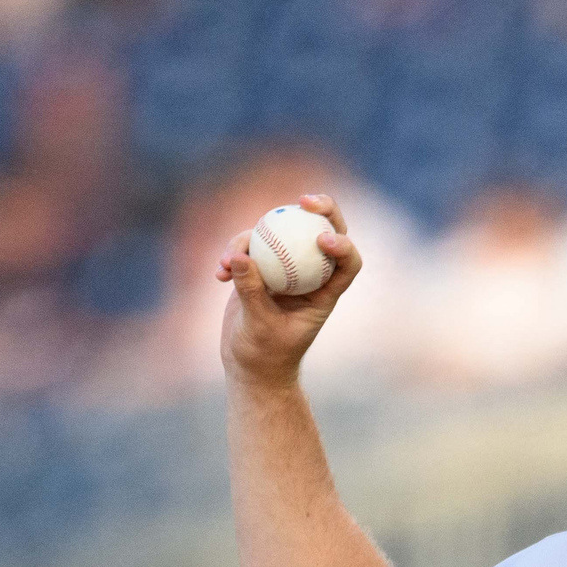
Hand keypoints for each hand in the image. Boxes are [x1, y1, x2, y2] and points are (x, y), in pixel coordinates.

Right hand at [217, 192, 361, 389]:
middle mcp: (310, 275)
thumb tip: (240, 256)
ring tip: (228, 260)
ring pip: (280, 233)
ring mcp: (286, 267)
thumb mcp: (258, 326)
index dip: (343, 245)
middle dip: (319, 209)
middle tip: (301, 200)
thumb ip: (251, 291)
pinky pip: (251, 246)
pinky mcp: (261, 266)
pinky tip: (218, 272)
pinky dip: (233, 254)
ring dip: (253, 238)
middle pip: (323, 231)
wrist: (249, 365)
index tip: (322, 240)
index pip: (347, 263)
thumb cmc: (265, 354)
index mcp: (326, 293)